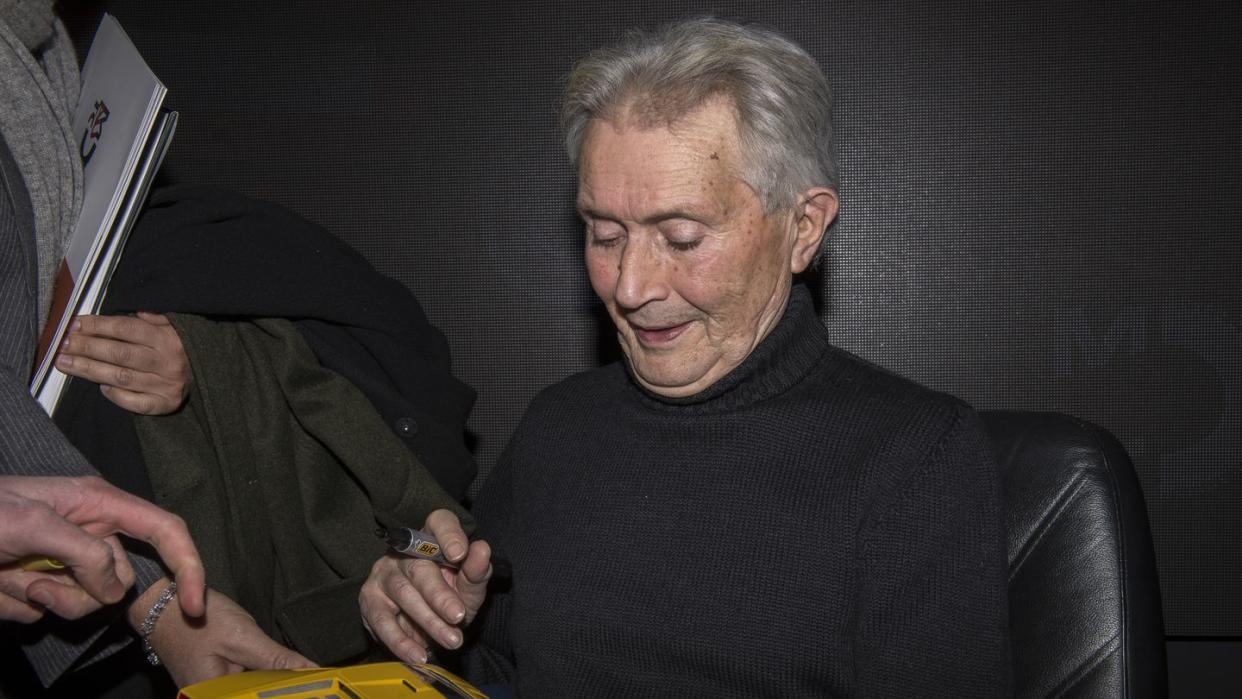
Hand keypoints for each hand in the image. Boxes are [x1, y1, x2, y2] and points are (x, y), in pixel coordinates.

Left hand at [0, 476, 204, 620]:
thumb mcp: (31, 523)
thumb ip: (84, 550)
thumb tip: (112, 585)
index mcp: (99, 504)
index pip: (165, 531)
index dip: (190, 566)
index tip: (194, 606)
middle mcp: (89, 532)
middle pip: (120, 579)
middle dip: (83, 592)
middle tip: (37, 582)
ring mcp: (65, 561)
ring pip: (87, 602)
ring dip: (48, 600)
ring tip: (13, 579)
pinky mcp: (41, 584)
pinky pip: (51, 612)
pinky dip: (23, 607)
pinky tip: (1, 584)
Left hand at [56, 312, 191, 414]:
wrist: (216, 373)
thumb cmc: (186, 346)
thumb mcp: (177, 324)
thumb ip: (156, 317)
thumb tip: (133, 311)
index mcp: (168, 338)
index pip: (127, 328)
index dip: (98, 325)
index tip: (74, 324)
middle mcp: (168, 361)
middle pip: (119, 353)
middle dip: (86, 347)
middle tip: (61, 345)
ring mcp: (167, 384)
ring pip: (121, 377)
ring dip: (89, 370)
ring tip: (65, 363)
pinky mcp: (167, 403)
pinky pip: (136, 403)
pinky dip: (116, 396)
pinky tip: (99, 387)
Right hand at [129, 582, 315, 687]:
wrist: (165, 604)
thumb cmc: (199, 618)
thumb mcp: (243, 637)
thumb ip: (277, 660)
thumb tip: (314, 673)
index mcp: (211, 697)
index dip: (287, 694)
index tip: (318, 690)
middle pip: (256, 696)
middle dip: (281, 689)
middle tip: (313, 681)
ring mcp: (210, 694)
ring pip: (253, 693)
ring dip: (274, 686)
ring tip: (303, 679)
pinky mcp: (215, 684)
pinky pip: (245, 688)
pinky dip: (264, 681)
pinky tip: (282, 675)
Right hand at [359, 509, 493, 662]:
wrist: (426, 622)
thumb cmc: (451, 595)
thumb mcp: (469, 586)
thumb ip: (477, 571)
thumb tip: (481, 550)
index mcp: (432, 537)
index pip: (439, 523)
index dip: (448, 535)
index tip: (460, 554)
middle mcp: (404, 551)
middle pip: (419, 568)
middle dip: (439, 595)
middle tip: (458, 615)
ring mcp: (384, 574)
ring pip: (403, 594)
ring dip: (428, 621)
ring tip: (451, 640)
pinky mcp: (370, 600)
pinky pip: (383, 622)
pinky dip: (401, 642)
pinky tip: (419, 655)